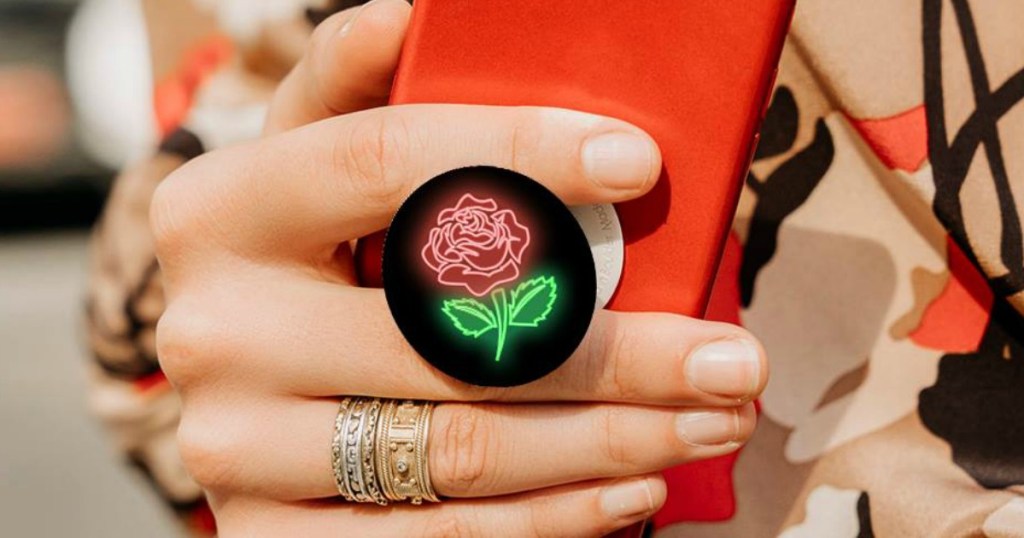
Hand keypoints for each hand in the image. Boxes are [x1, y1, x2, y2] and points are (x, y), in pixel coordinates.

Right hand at [153, 1, 767, 534]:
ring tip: (712, 417)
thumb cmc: (313, 251)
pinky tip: (634, 486)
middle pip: (446, 336)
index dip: (518, 155)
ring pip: (460, 448)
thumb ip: (362, 96)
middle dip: (619, 351)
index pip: (387, 165)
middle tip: (730, 357)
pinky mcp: (272, 533)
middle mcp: (209, 329)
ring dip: (613, 439)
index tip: (638, 163)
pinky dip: (552, 517)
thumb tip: (408, 13)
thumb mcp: (319, 164)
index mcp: (222, 208)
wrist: (244, 382)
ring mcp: (233, 445)